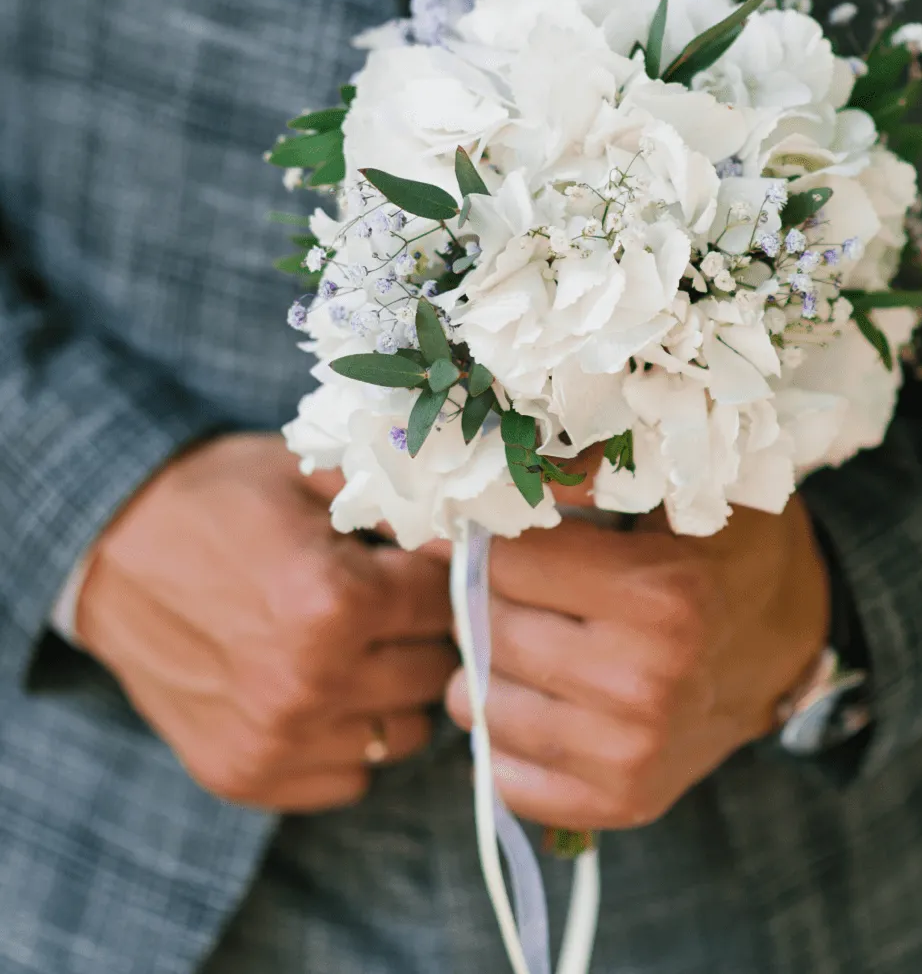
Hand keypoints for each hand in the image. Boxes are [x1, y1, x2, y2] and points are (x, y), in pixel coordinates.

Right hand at [76, 433, 456, 812]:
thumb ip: (403, 503)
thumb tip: (479, 529)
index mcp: (336, 602)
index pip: (447, 603)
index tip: (417, 563)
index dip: (439, 576)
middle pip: (435, 671)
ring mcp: (276, 738)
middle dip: (422, 632)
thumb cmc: (222, 500)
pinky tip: (321, 688)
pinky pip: (351, 778)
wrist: (111, 547)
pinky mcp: (244, 774)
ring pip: (405, 733)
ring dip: (395, 690)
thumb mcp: (313, 474)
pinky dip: (349, 738)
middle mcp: (311, 683)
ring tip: (360, 646)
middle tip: (389, 604)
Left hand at [424, 478, 828, 831]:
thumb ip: (596, 470)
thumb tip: (508, 469)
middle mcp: (644, 683)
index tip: (502, 532)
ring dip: (489, 668)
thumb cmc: (730, 546)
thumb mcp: (685, 486)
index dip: (494, 540)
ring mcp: (634, 753)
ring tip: (529, 636)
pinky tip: (542, 698)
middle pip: (490, 630)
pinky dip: (507, 737)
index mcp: (661, 596)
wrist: (794, 633)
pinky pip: (507, 777)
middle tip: (521, 582)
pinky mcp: (625, 800)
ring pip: (482, 705)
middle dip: (489, 598)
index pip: (506, 563)